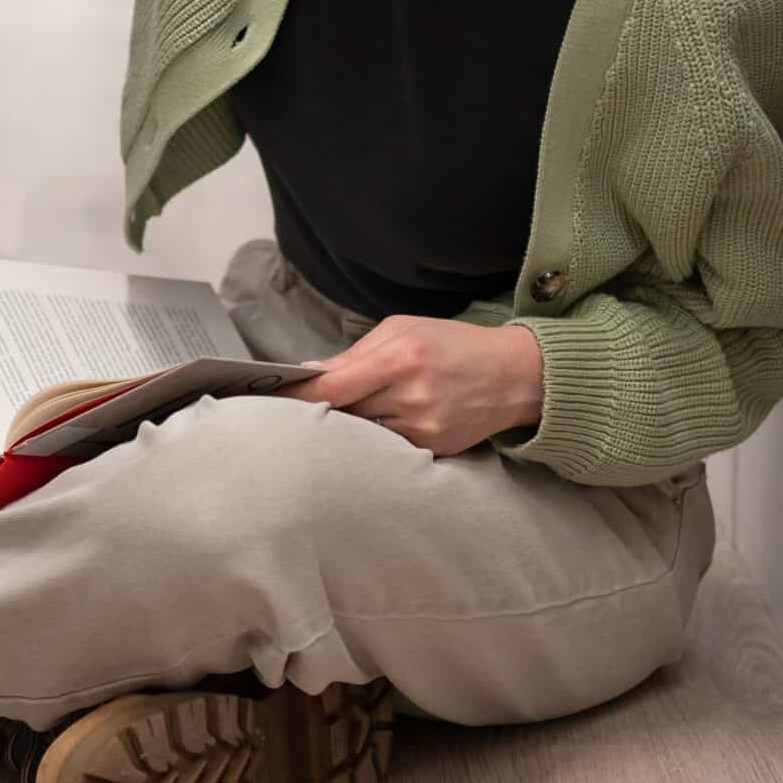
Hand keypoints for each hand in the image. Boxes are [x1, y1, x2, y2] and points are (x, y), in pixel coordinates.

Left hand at [282, 316, 544, 456]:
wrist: (515, 374)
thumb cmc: (453, 344)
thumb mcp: (402, 331)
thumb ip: (354, 354)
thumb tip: (308, 374)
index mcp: (400, 358)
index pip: (333, 386)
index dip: (296, 396)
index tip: (268, 398)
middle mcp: (411, 396)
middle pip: (343, 415)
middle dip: (315, 413)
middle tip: (285, 414)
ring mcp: (424, 429)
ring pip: (361, 437)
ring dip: (342, 431)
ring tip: (327, 424)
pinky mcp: (434, 451)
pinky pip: (387, 449)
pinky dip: (371, 442)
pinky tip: (365, 435)